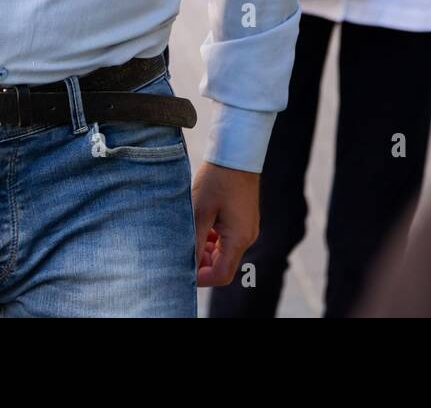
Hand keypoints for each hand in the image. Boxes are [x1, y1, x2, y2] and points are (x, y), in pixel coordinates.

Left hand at [192, 161, 259, 286]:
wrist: (236, 153)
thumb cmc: (216, 180)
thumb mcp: (200, 212)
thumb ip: (195, 242)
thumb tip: (187, 267)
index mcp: (238, 238)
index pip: (221, 275)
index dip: (201, 277)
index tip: (182, 267)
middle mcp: (247, 237)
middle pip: (223, 265)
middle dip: (202, 262)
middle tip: (184, 247)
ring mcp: (248, 228)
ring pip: (225, 252)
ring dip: (207, 249)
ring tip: (191, 232)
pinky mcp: (245, 219)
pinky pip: (229, 239)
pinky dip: (214, 238)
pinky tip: (202, 224)